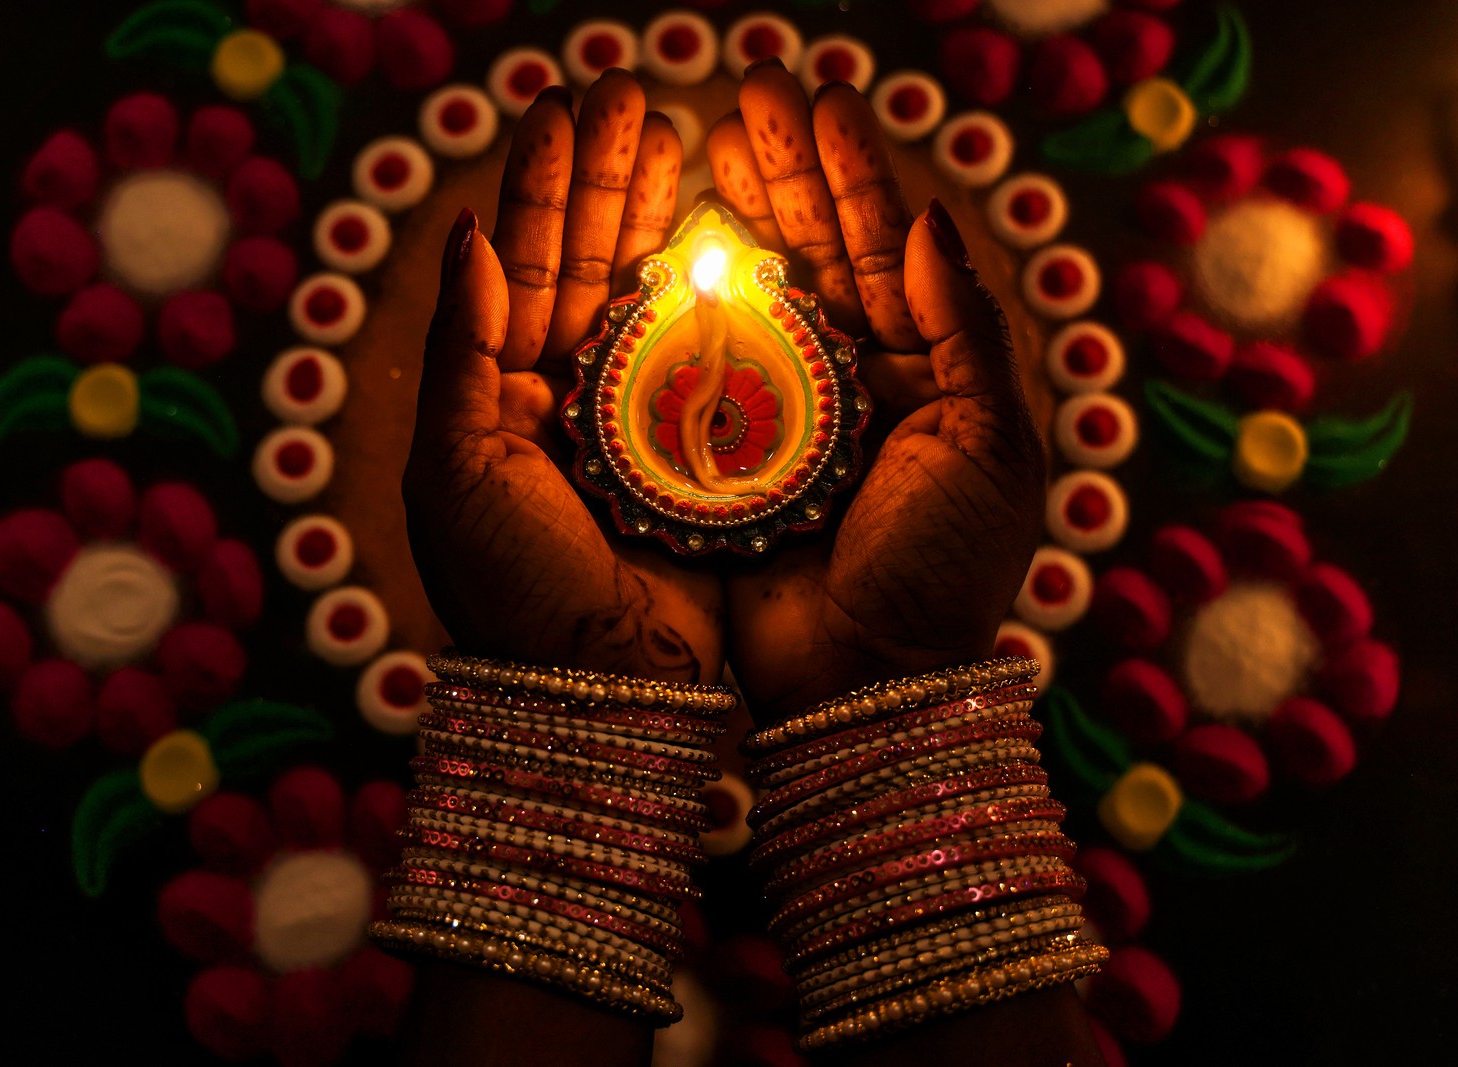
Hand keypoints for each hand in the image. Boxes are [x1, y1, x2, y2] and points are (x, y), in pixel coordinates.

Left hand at [403, 73, 723, 683]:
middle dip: (610, 177)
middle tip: (636, 92)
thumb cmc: (511, 592)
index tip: (569, 105)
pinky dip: (713, 292)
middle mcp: (567, 400)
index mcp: (499, 398)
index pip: (522, 266)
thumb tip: (469, 232)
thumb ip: (463, 349)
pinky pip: (707, 355)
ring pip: (648, 296)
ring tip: (683, 136)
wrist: (602, 695)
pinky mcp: (700, 453)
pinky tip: (727, 230)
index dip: (547, 184)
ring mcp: (637, 423)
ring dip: (659, 215)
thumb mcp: (456, 470)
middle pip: (589, 262)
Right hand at [706, 62, 1046, 721]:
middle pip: (814, 255)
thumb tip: (928, 218)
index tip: (816, 98)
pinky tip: (663, 242)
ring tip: (700, 140)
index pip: (884, 250)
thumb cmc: (945, 571)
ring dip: (732, 217)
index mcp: (924, 374)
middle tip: (743, 91)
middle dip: (781, 171)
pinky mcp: (723, 456)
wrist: (867, 683)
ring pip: (755, 296)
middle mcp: (851, 383)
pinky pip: (701, 366)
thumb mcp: (990, 443)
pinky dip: (684, 304)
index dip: (850, 173)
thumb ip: (965, 327)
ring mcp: (783, 417)